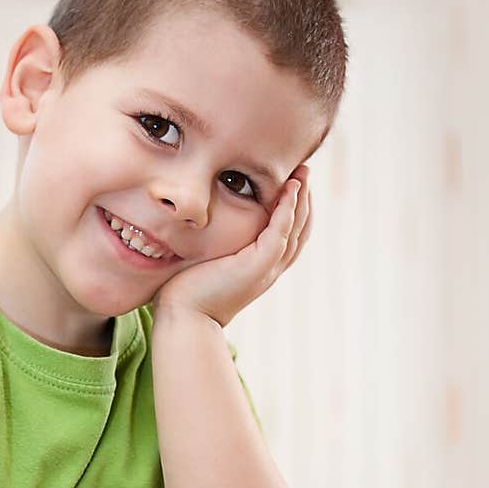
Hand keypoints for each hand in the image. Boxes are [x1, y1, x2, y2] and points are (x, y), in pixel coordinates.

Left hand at [152, 164, 312, 327]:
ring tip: (302, 172)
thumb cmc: (186, 292)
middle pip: (299, 230)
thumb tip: (199, 226)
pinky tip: (290, 187)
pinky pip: (281, 231)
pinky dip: (288, 208)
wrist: (184, 317)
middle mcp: (270, 269)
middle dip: (304, 199)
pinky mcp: (259, 266)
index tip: (293, 183)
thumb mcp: (207, 262)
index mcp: (260, 269)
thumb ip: (214, 246)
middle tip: (304, 170)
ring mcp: (267, 269)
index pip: (288, 235)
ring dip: (301, 198)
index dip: (295, 209)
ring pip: (296, 229)